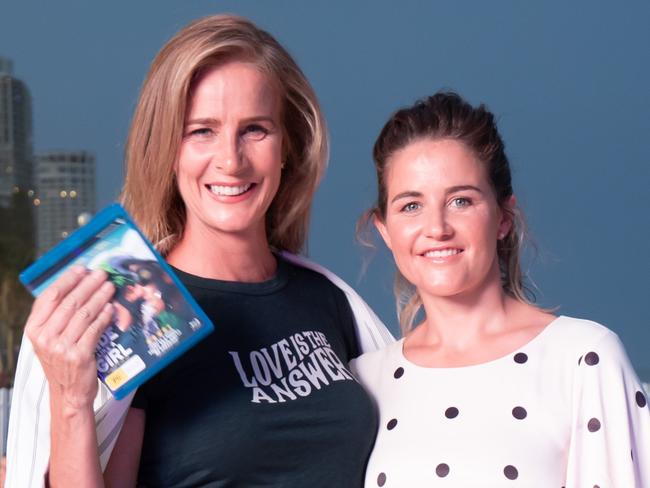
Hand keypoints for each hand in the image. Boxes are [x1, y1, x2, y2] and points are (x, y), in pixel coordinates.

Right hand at [25, 266, 114, 410]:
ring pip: (84, 313)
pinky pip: (95, 329)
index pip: (50, 297)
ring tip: (110, 287)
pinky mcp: (79, 355)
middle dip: (88, 285)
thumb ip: (57, 315)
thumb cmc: (62, 360)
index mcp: (34, 329)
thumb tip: (77, 284)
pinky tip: (111, 308)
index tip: (82, 269)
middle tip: (102, 274)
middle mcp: (45, 337)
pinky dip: (104, 316)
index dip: (67, 280)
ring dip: (99, 297)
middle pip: (69, 302)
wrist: (69, 392)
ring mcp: (61, 347)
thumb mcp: (50, 338)